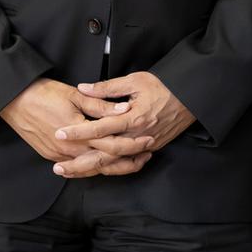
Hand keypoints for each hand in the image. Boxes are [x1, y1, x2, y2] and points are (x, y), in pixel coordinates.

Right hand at [0, 78, 152, 175]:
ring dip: (113, 167)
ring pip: (91, 168)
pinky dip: (93, 168)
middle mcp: (69, 149)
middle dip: (128, 161)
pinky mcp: (51, 155)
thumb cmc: (45, 94)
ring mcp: (58, 155)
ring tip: (133, 162)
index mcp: (78, 133)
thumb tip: (124, 109)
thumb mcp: (76, 95)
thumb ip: (101, 105)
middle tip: (147, 154)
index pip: (111, 145)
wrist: (15, 101)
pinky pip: (77, 167)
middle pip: (104, 162)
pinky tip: (106, 164)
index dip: (132, 144)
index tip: (148, 140)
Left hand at [51, 72, 194, 177]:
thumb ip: (107, 87)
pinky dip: (111, 168)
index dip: (78, 131)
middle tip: (57, 166)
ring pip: (114, 163)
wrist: (193, 96)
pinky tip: (97, 170)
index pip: (100, 128)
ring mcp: (146, 144)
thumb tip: (83, 88)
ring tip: (71, 171)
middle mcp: (138, 135)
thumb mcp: (136, 80)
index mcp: (133, 117)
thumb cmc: (165, 86)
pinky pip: (128, 163)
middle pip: (104, 155)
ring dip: (91, 169)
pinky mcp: (152, 148)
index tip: (59, 132)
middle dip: (79, 162)